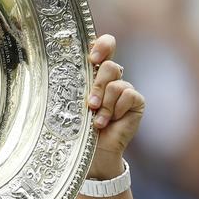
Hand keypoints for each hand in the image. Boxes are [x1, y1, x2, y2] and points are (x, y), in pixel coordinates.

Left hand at [86, 34, 144, 178]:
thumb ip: (75, 83)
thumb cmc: (78, 127)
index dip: (103, 46)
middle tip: (90, 104)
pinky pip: (129, 95)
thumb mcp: (73, 102)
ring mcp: (125, 89)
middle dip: (98, 86)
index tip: (93, 57)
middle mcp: (112, 79)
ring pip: (117, 83)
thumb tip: (62, 66)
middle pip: (110, 65)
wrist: (92, 152)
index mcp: (95, 73)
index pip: (105, 46)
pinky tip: (110, 122)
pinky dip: (116, 110)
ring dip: (105, 104)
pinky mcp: (136, 101)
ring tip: (97, 121)